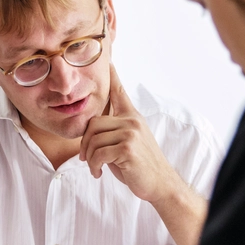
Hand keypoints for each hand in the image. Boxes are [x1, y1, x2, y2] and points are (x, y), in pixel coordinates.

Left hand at [80, 65, 184, 204]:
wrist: (159, 183)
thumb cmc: (139, 165)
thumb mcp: (128, 142)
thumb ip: (113, 132)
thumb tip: (90, 131)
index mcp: (132, 117)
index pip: (120, 92)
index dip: (113, 76)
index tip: (107, 61)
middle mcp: (132, 121)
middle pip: (93, 123)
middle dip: (84, 144)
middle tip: (85, 158)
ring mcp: (131, 133)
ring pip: (93, 140)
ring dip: (89, 158)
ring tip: (95, 167)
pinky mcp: (127, 148)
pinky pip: (98, 154)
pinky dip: (94, 166)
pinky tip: (99, 173)